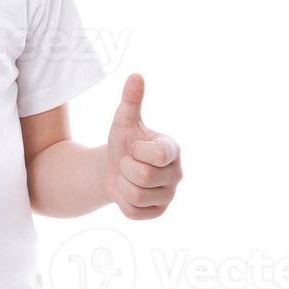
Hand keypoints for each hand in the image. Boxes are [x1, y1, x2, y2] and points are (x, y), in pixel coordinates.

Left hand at [103, 73, 181, 219]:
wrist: (112, 169)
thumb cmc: (122, 142)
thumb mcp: (123, 121)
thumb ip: (130, 100)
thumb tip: (135, 75)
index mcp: (172, 149)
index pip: (157, 154)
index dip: (138, 151)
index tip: (135, 147)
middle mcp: (176, 174)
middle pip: (143, 176)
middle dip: (126, 168)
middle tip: (128, 163)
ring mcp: (168, 196)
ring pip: (137, 196)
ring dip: (123, 185)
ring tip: (127, 176)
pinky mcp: (157, 213)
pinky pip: (133, 212)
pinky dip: (122, 201)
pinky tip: (127, 191)